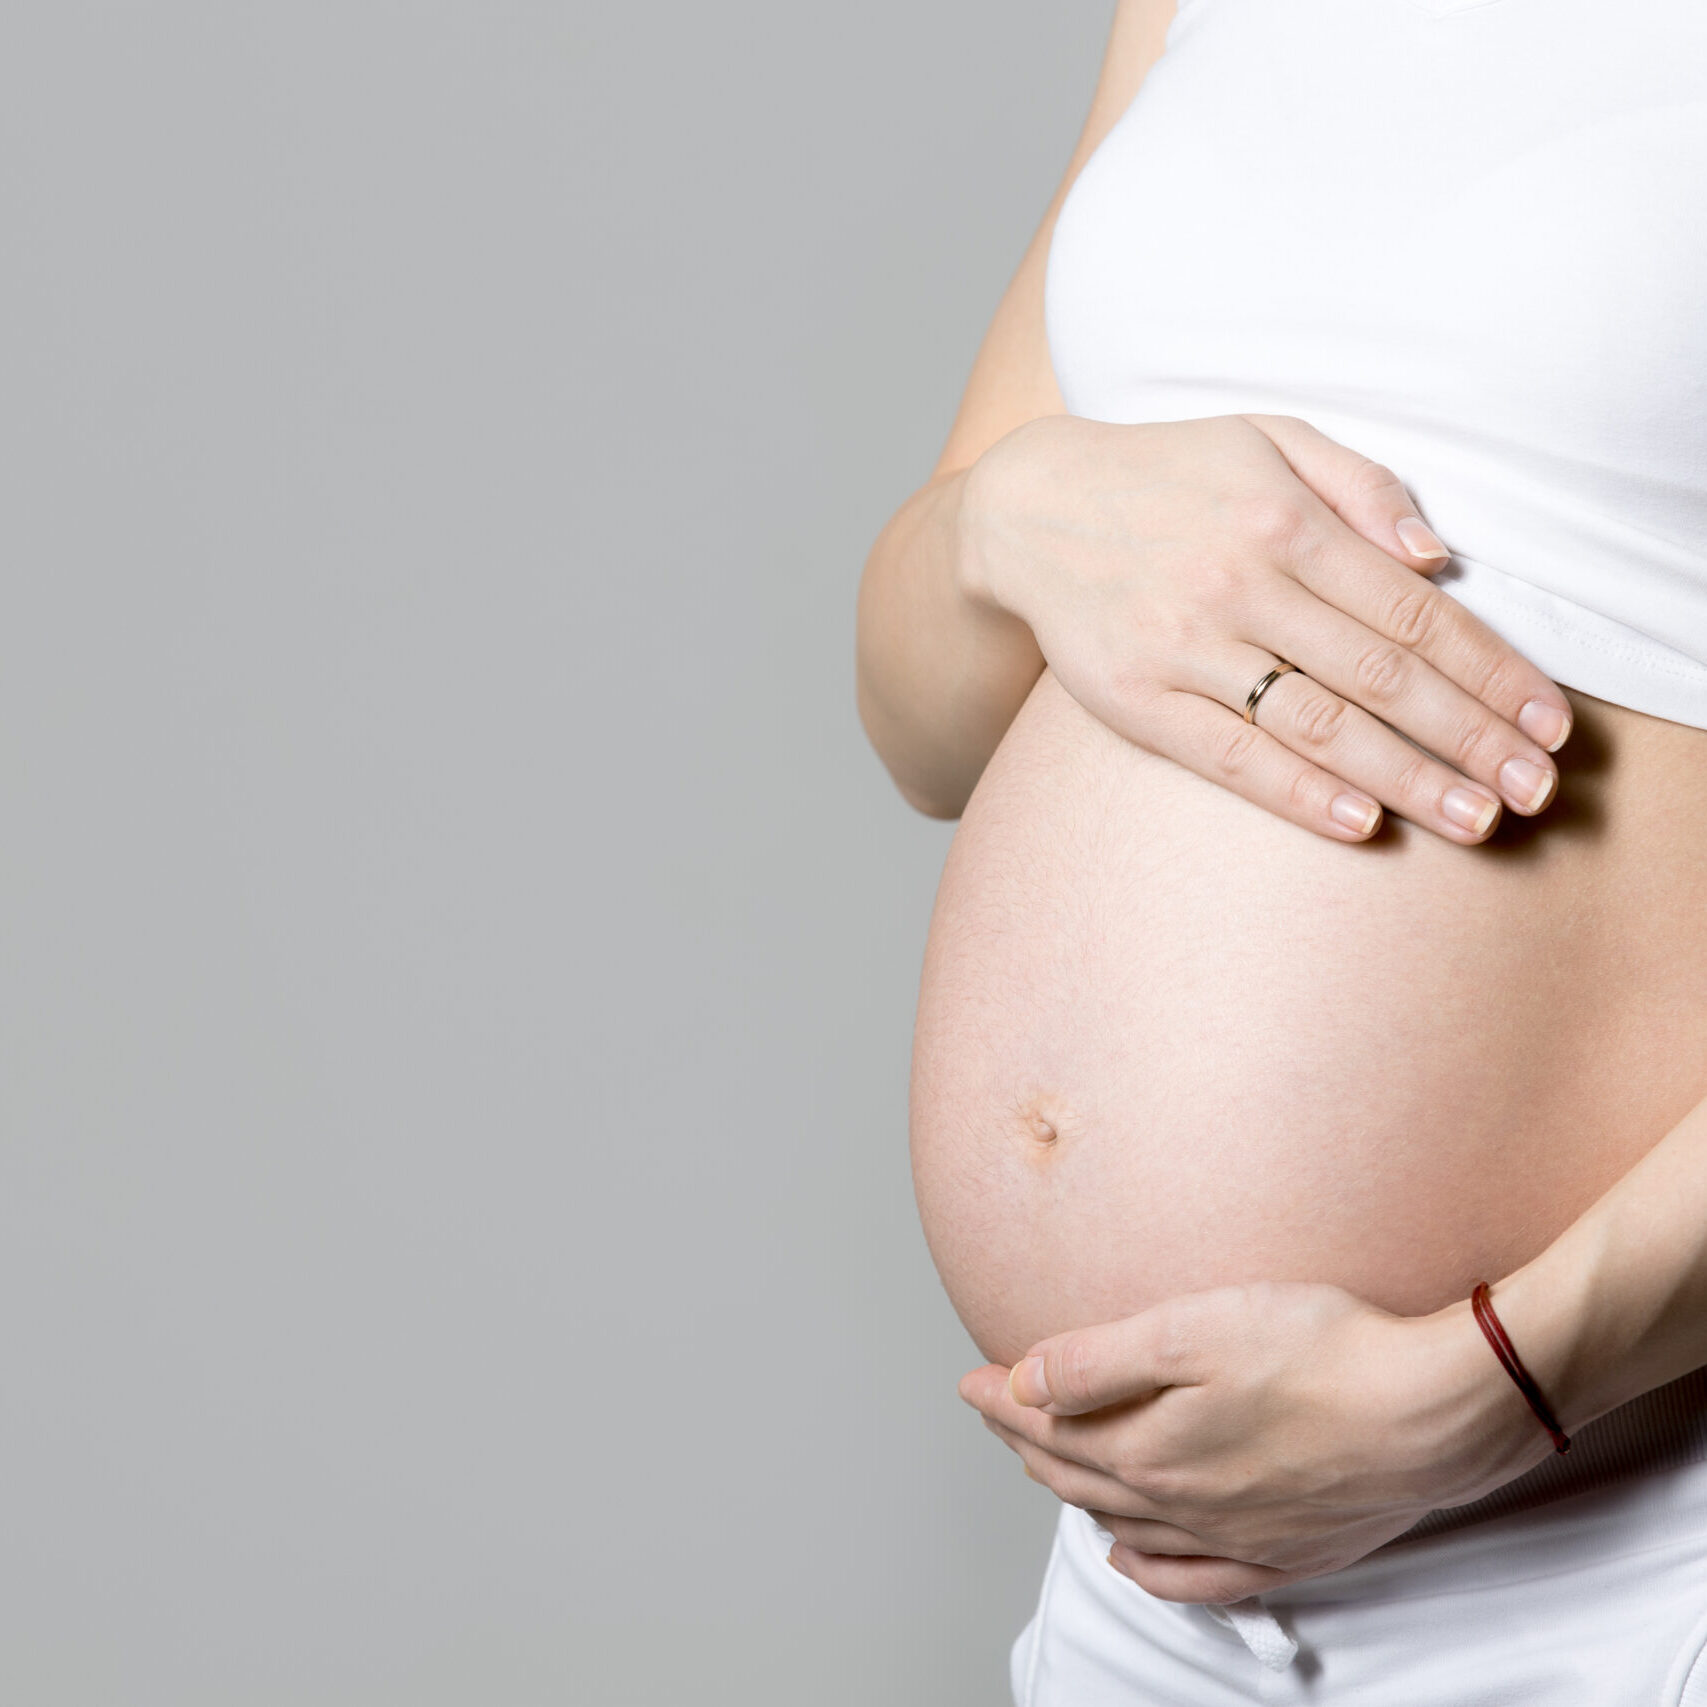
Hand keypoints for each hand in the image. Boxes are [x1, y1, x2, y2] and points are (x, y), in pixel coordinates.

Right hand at [956, 413, 1572, 843]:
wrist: (1030, 510)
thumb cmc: (1168, 476)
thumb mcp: (1266, 438)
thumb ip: (1361, 485)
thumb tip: (1437, 559)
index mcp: (1283, 519)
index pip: (1414, 611)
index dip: (1493, 671)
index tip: (1550, 723)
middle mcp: (1239, 584)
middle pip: (1382, 676)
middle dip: (1471, 738)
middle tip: (1538, 793)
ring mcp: (1183, 647)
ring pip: (1317, 724)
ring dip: (1406, 779)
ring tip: (1475, 820)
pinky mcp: (1134, 698)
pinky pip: (1228, 756)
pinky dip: (1297, 793)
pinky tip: (1361, 824)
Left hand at [958, 1281, 1553, 1603]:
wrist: (1434, 1413)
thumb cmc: (1320, 1352)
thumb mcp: (1192, 1329)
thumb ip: (1098, 1361)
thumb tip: (1023, 1379)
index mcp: (1150, 1448)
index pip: (1049, 1426)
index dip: (1001, 1399)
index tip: (970, 1380)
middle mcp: (1181, 1504)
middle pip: (1078, 1475)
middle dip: (1026, 1439)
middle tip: (997, 1408)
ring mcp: (1233, 1537)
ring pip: (1124, 1522)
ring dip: (1075, 1491)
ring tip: (1048, 1461)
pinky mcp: (1286, 1552)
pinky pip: (1192, 1579)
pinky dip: (1146, 1567)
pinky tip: (1128, 1555)